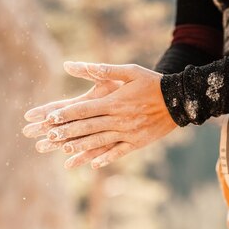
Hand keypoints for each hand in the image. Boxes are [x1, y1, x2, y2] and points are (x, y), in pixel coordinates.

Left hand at [23, 61, 177, 168]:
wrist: (178, 100)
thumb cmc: (151, 82)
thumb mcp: (129, 71)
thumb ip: (102, 69)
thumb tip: (72, 64)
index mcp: (114, 102)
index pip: (84, 109)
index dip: (66, 114)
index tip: (50, 119)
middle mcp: (119, 119)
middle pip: (88, 127)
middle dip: (67, 132)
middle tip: (49, 137)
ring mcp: (128, 133)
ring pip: (100, 142)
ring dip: (81, 147)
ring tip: (65, 151)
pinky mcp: (138, 142)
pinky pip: (119, 152)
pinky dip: (106, 158)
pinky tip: (93, 164)